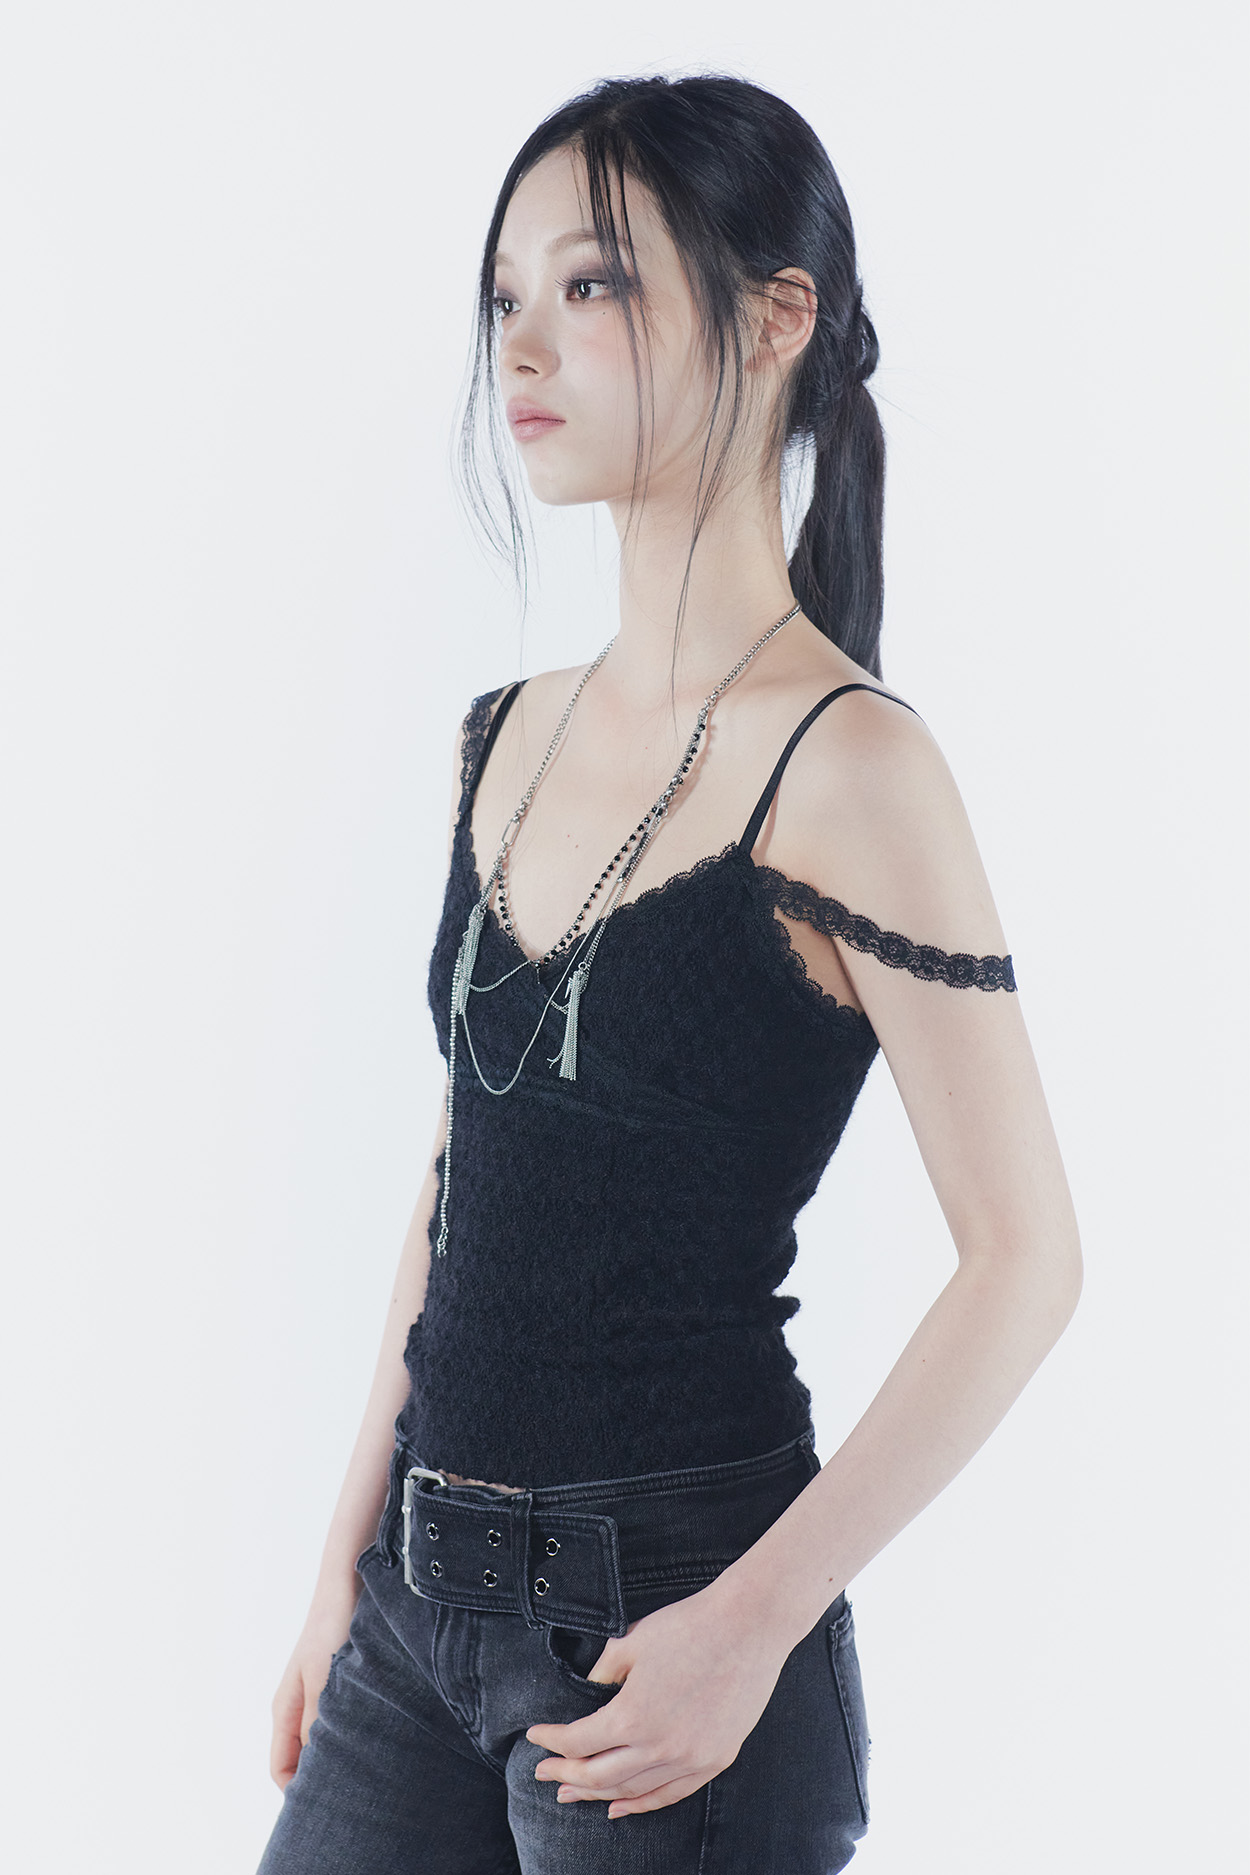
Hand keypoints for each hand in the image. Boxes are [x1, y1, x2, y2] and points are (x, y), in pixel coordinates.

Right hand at [269, 1591, 358, 1789]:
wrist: (350, 1579)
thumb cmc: (333, 1626)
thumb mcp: (326, 1678)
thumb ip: (319, 1722)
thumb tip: (320, 1768)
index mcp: (285, 1709)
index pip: (280, 1769)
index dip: (297, 1791)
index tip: (327, 1802)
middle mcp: (300, 1706)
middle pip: (303, 1758)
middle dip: (323, 1774)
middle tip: (356, 1785)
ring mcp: (321, 1694)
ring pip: (325, 1739)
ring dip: (343, 1750)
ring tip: (373, 1760)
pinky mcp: (342, 1682)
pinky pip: (344, 1719)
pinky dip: (356, 1730)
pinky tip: (381, 1731)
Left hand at [526, 1580, 788, 1818]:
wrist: (749, 1626)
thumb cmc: (689, 1625)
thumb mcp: (631, 1641)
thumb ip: (602, 1672)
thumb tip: (586, 1694)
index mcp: (632, 1716)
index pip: (578, 1742)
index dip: (552, 1741)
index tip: (535, 1736)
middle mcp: (660, 1747)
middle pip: (599, 1775)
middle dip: (566, 1776)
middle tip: (544, 1774)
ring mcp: (690, 1759)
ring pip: (633, 1791)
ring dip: (598, 1795)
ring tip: (572, 1794)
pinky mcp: (715, 1760)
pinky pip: (670, 1794)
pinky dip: (642, 1804)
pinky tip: (620, 1807)